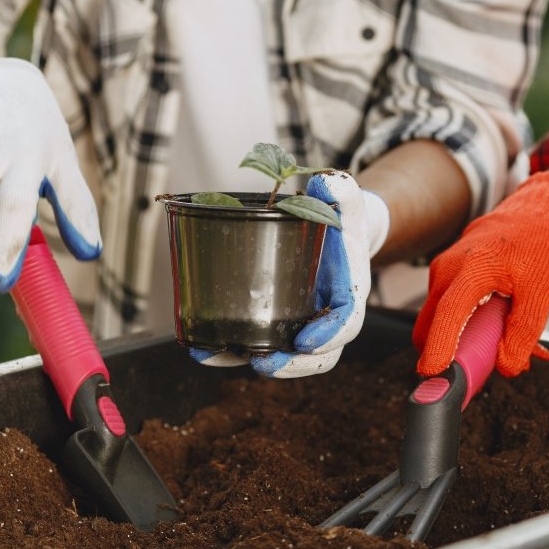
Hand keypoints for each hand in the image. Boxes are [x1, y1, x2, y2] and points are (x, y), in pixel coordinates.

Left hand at [192, 171, 388, 377]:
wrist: (333, 230)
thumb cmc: (338, 219)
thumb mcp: (345, 201)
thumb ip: (343, 191)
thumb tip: (329, 182)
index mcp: (348, 294)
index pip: (346, 323)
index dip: (329, 336)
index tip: (306, 341)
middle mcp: (325, 318)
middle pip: (316, 356)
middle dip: (290, 365)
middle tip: (262, 363)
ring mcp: (299, 324)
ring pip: (282, 358)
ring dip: (247, 361)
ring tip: (215, 356)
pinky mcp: (274, 322)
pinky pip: (255, 344)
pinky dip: (227, 351)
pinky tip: (199, 347)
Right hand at [413, 172, 548, 376]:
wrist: (532, 214)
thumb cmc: (538, 246)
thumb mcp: (541, 292)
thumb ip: (524, 332)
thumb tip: (507, 367)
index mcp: (473, 268)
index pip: (449, 314)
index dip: (439, 346)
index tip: (433, 374)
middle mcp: (447, 270)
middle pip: (430, 325)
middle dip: (442, 355)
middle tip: (471, 376)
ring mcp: (441, 272)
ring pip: (437, 321)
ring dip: (459, 341)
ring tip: (496, 345)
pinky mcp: (444, 277)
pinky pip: (444, 311)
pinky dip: (462, 327)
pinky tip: (492, 328)